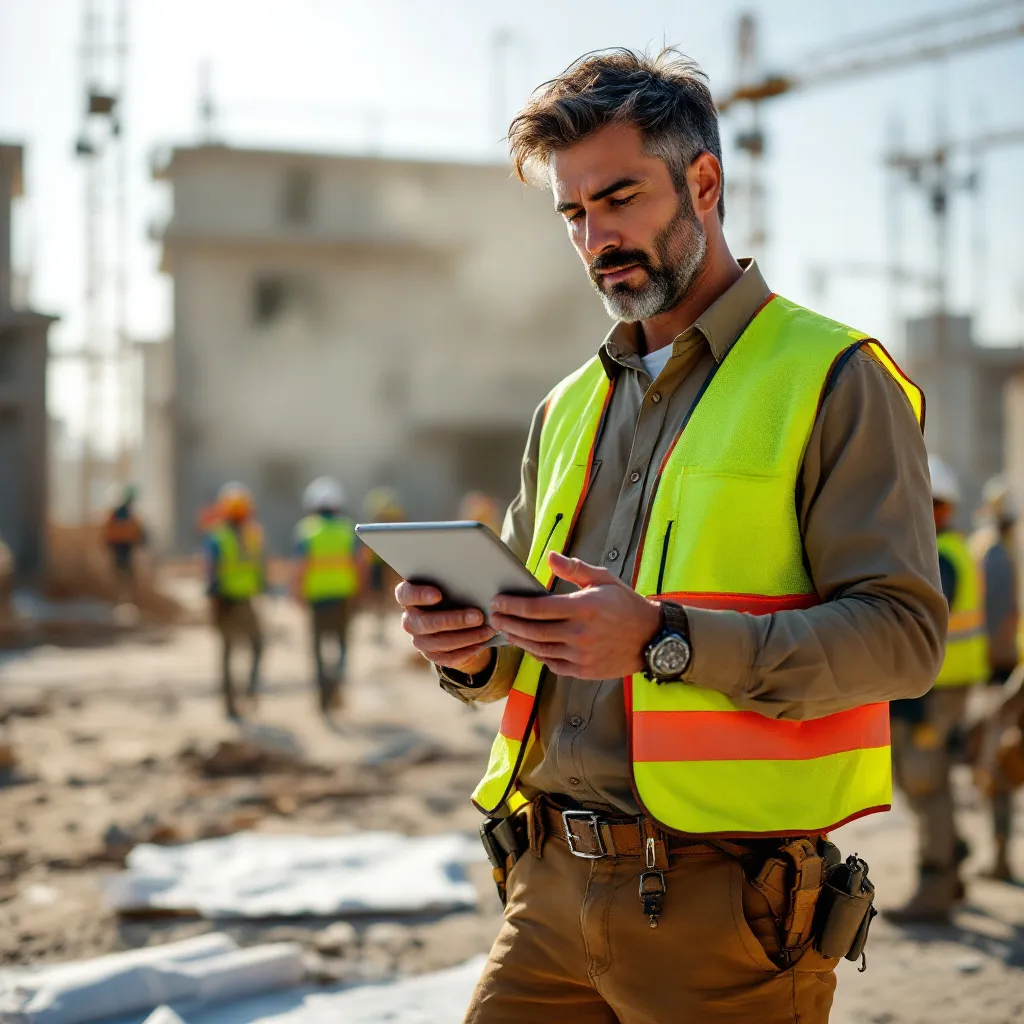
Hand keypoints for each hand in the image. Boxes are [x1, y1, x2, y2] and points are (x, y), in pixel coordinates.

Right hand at [396, 581, 496, 673]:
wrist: (453, 618)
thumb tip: (473, 579)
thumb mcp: (448, 585)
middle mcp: (410, 620)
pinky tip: (482, 642)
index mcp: (408, 597)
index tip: (438, 595)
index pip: (405, 595)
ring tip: (487, 630)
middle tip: (478, 616)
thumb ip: (452, 582)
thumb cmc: (451, 593)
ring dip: (466, 637)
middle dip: (454, 620)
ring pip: (439, 642)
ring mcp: (419, 640)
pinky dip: (467, 650)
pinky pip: (448, 657)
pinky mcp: (431, 655)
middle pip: (426, 623)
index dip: (419, 595)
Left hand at [490, 552, 660, 678]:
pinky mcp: (584, 671)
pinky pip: (552, 664)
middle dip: (508, 622)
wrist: (652, 638)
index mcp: (583, 608)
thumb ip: (575, 569)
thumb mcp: (604, 579)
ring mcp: (581, 655)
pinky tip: (529, 645)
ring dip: (519, 640)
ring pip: (539, 649)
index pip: (537, 608)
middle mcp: (580, 634)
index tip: (498, 601)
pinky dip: (538, 655)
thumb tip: (550, 556)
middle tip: (493, 616)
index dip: (513, 605)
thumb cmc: (625, 604)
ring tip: (506, 630)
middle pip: (532, 631)